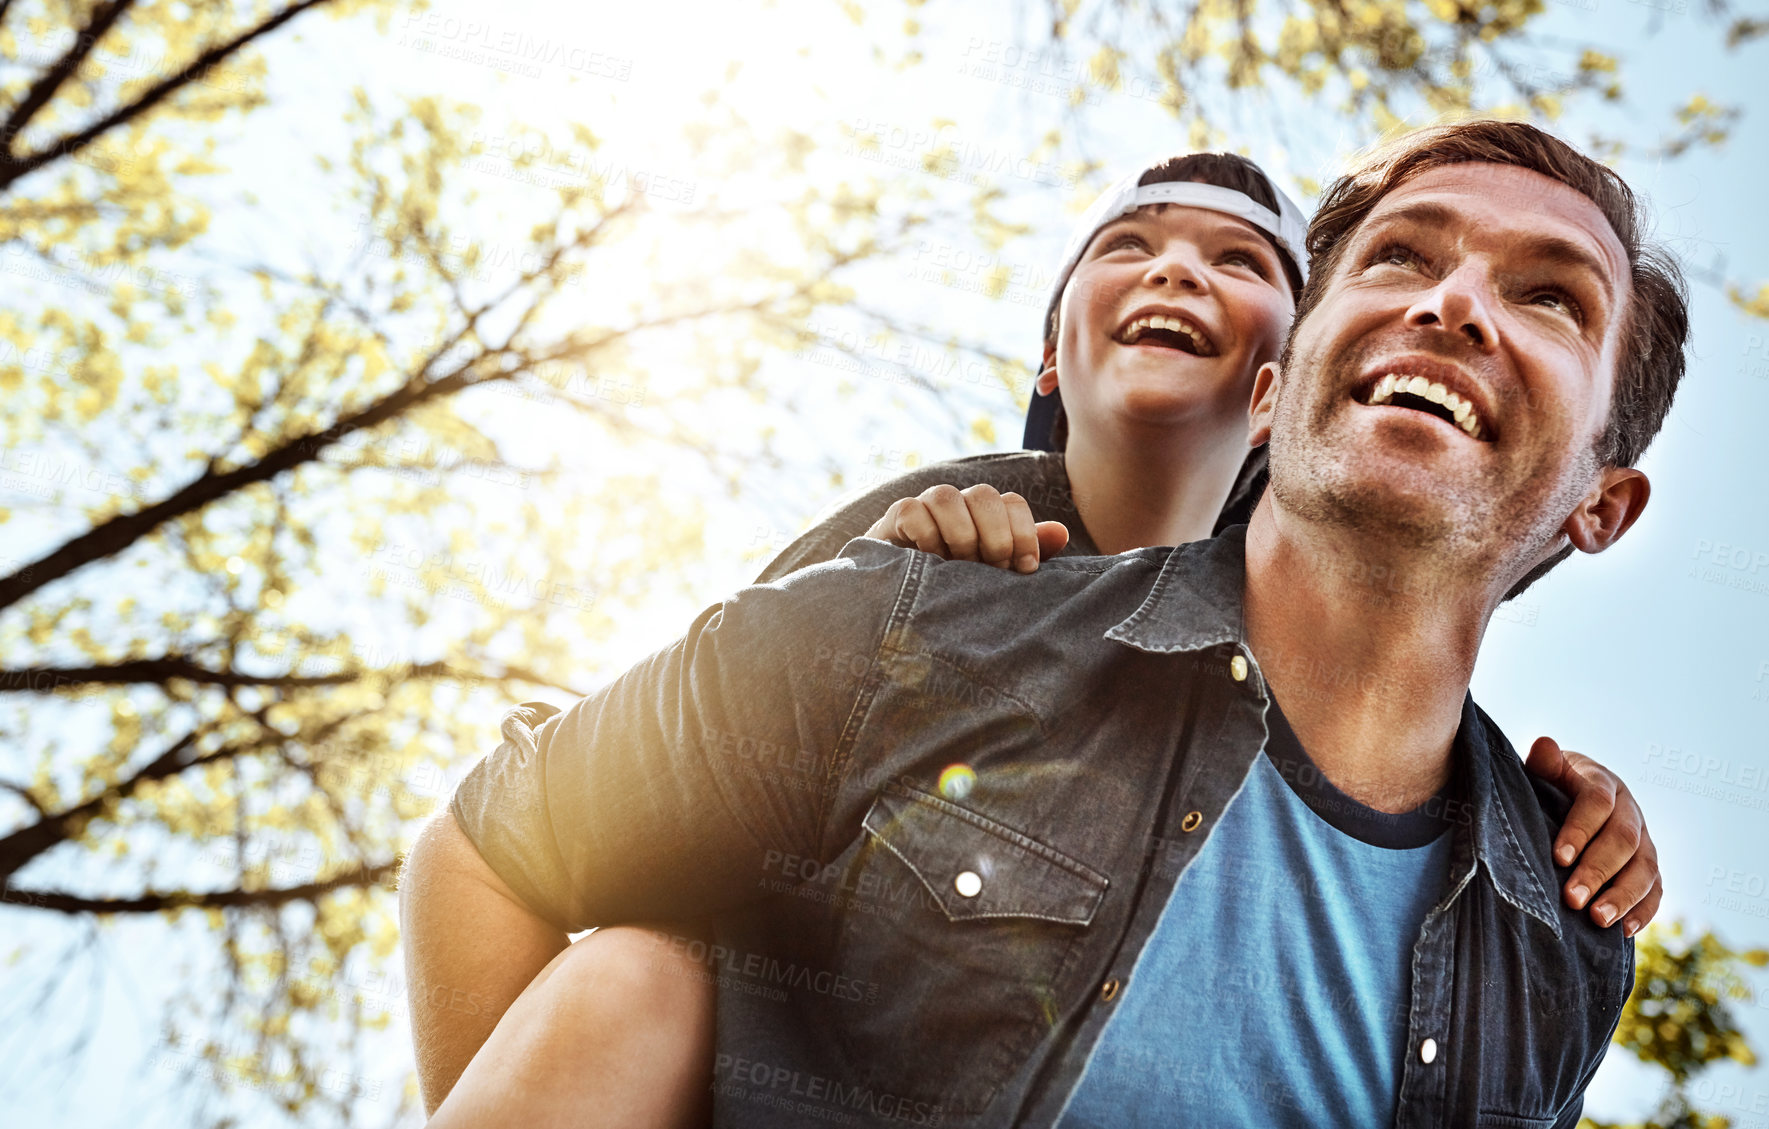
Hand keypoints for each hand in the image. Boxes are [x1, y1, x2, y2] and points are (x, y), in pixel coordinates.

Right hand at [864, 483, 1068, 572]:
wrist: (902, 600)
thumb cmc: (956, 585)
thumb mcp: (995, 574)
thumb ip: (1026, 553)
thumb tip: (1060, 532)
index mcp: (985, 514)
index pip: (1012, 502)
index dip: (1024, 533)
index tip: (1026, 570)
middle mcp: (957, 503)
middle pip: (985, 495)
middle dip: (996, 537)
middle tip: (992, 570)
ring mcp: (925, 507)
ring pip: (947, 497)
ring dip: (961, 535)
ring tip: (958, 568)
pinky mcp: (895, 518)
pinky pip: (913, 511)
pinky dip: (927, 537)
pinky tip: (930, 563)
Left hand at [1524, 736, 1661, 936]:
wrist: (1572, 796)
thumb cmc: (1551, 785)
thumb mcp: (1545, 770)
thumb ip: (1544, 764)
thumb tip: (1543, 745)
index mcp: (1603, 783)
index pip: (1597, 803)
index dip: (1580, 829)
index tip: (1558, 857)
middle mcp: (1630, 811)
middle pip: (1622, 841)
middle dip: (1598, 871)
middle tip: (1572, 899)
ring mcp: (1645, 840)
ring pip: (1645, 869)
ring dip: (1623, 896)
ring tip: (1597, 920)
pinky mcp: (1649, 866)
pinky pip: (1656, 891)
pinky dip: (1644, 911)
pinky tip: (1624, 931)